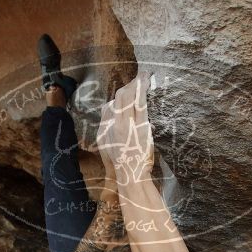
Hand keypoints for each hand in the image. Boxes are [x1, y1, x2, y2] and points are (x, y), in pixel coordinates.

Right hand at [97, 71, 154, 187]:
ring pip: (127, 96)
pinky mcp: (138, 125)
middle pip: (118, 98)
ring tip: (144, 76)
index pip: (108, 107)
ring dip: (136, 84)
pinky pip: (139, 103)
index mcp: (104, 130)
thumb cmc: (123, 167)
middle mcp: (113, 124)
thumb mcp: (109, 152)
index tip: (127, 94)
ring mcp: (125, 124)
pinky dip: (142, 90)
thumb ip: (110, 138)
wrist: (130, 176)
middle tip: (138, 81)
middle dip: (128, 87)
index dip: (118, 99)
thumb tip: (112, 128)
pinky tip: (146, 82)